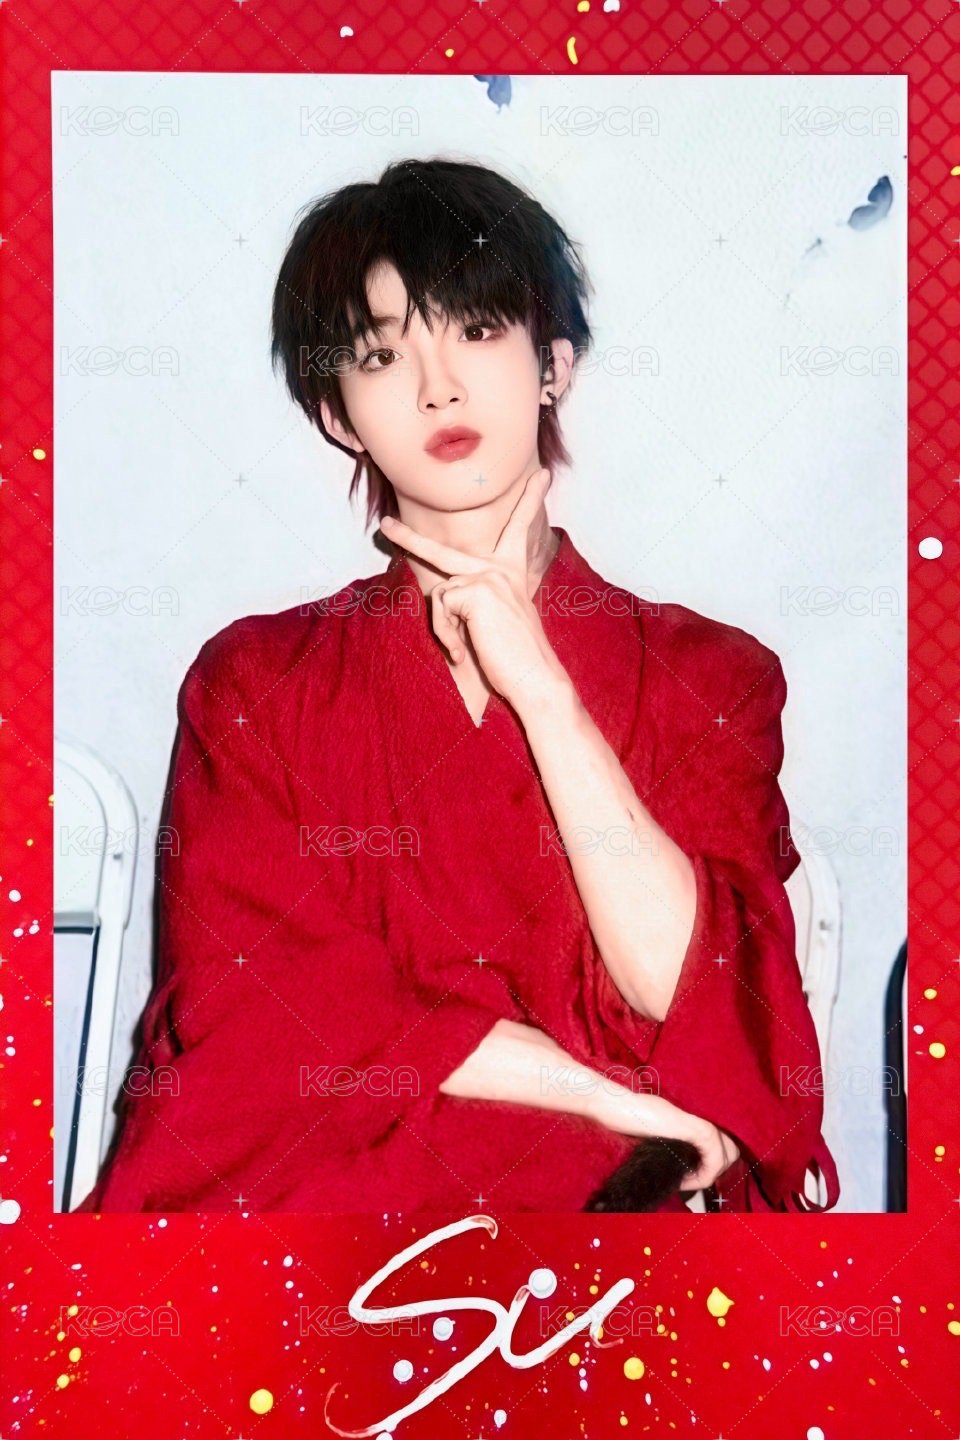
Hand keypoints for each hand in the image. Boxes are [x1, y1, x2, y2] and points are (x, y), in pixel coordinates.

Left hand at [379, 468, 566, 713]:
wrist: (535, 678)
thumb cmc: (518, 659)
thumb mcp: (502, 620)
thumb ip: (480, 601)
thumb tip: (448, 594)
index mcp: (513, 574)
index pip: (519, 531)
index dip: (530, 501)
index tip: (543, 476)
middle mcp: (502, 569)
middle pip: (444, 550)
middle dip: (408, 538)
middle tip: (385, 524)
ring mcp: (489, 576)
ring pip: (438, 595)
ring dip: (444, 628)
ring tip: (465, 649)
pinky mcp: (476, 590)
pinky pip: (440, 608)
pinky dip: (446, 633)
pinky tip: (464, 650)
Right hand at [591, 1086, 740, 1190]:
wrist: (612, 1105)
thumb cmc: (625, 1118)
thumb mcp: (656, 1134)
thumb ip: (674, 1144)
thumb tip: (685, 1167)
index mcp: (694, 1117)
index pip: (724, 1144)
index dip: (711, 1165)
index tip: (688, 1178)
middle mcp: (702, 1117)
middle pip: (732, 1149)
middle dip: (714, 1168)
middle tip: (689, 1178)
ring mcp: (700, 1121)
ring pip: (728, 1154)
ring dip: (709, 1173)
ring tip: (684, 1180)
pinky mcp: (694, 1127)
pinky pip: (715, 1158)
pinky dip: (703, 1176)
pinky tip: (682, 1180)